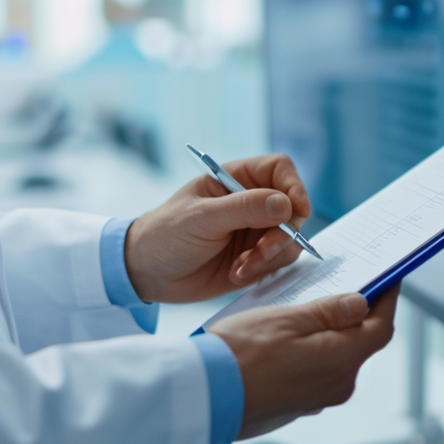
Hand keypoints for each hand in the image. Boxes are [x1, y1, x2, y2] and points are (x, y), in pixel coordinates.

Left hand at [124, 153, 312, 302]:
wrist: (148, 273)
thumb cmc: (166, 234)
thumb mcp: (202, 218)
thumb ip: (244, 209)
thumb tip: (285, 204)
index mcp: (237, 178)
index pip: (280, 170)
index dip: (294, 187)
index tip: (296, 212)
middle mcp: (252, 202)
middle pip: (293, 208)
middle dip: (282, 233)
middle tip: (261, 252)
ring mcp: (255, 230)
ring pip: (290, 238)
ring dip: (271, 256)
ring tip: (242, 267)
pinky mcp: (256, 257)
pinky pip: (279, 261)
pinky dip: (264, 270)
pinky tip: (237, 274)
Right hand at [209, 287, 398, 438]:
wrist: (202, 398)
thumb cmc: (238, 356)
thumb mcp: (287, 319)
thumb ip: (329, 312)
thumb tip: (361, 304)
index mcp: (340, 362)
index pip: (381, 327)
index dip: (388, 300)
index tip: (389, 279)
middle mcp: (335, 386)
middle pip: (360, 342)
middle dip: (358, 313)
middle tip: (347, 283)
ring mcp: (316, 399)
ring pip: (336, 356)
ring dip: (331, 331)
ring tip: (311, 305)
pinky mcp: (296, 405)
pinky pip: (316, 371)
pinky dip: (313, 350)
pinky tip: (290, 334)